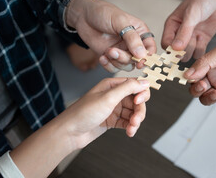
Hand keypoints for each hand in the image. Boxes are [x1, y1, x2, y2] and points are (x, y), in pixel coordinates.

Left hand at [10, 78, 149, 176]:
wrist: (69, 132)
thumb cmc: (84, 112)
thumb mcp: (108, 97)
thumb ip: (128, 88)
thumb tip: (145, 82)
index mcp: (112, 85)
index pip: (135, 85)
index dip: (141, 94)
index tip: (139, 103)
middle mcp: (114, 95)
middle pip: (137, 101)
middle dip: (139, 111)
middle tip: (136, 121)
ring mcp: (113, 108)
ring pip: (133, 112)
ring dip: (135, 121)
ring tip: (131, 129)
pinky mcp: (112, 120)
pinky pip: (127, 122)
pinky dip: (131, 127)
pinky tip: (129, 132)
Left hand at [66, 0, 155, 72]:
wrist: (83, 15)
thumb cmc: (102, 12)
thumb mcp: (119, 21)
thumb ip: (132, 38)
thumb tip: (142, 54)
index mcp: (140, 32)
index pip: (150, 47)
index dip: (148, 56)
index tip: (141, 61)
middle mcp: (133, 43)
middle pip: (138, 59)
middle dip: (126, 58)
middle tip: (114, 51)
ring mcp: (122, 50)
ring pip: (126, 65)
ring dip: (116, 61)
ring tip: (107, 51)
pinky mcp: (111, 56)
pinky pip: (114, 68)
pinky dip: (108, 65)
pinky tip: (102, 57)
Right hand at [162, 0, 215, 60]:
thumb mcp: (192, 14)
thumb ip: (184, 32)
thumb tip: (175, 48)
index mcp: (172, 24)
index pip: (166, 43)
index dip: (170, 50)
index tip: (178, 52)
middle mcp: (180, 32)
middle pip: (177, 51)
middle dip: (183, 51)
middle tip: (192, 43)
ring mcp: (192, 36)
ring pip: (188, 53)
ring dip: (193, 51)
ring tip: (199, 39)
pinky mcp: (203, 38)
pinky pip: (198, 52)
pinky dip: (201, 52)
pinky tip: (204, 41)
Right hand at [184, 41, 215, 111]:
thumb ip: (205, 62)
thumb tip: (188, 75)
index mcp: (212, 65)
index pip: (195, 74)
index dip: (190, 78)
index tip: (189, 79)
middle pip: (198, 89)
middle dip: (197, 89)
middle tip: (203, 86)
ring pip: (208, 99)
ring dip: (208, 98)